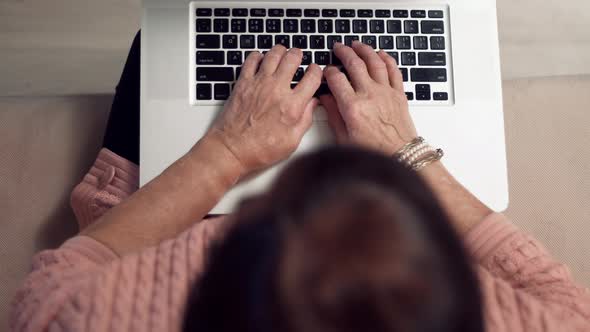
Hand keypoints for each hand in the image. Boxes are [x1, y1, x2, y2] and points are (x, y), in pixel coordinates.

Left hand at [205, 45, 322, 174]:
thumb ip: (305, 120)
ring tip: (282, 53)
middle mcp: (277, 90)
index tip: (315, 71)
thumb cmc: (259, 149)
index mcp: (292, 106)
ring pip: (273, 54)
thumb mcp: (291, 142)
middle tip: (298, 57)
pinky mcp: (243, 83)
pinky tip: (261, 60)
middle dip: (299, 55)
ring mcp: (259, 84)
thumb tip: (313, 105)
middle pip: (293, 58)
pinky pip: (251, 59)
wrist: (231, 149)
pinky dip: (258, 56)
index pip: (312, 77)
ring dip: (280, 51)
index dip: (317, 71)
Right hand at [320, 41, 417, 154]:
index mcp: (353, 108)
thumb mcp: (344, 138)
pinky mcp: (399, 94)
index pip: (336, 79)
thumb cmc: (374, 152)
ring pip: (375, 62)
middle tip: (338, 47)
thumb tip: (325, 100)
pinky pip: (393, 70)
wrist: (401, 157)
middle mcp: (370, 96)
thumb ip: (334, 115)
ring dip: (365, 50)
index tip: (326, 71)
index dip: (328, 72)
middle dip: (344, 52)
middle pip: (354, 64)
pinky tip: (381, 54)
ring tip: (357, 45)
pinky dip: (387, 59)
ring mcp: (386, 93)